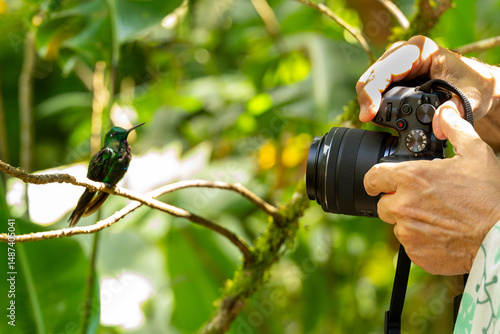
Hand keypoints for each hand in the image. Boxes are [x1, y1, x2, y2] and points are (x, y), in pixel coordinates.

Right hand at [356, 36, 499, 139]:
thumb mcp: (471, 98)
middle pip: (371, 76)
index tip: (369, 114)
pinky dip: (373, 103)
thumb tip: (436, 125)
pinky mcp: (393, 76)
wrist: (474, 86)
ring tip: (375, 120)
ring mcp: (395, 64)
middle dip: (366, 99)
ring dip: (368, 102)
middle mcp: (403, 53)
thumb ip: (456, 110)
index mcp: (419, 51)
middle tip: (368, 120)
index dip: (372, 92)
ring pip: (369, 82)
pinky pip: (374, 89)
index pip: (385, 70)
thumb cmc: (473, 85)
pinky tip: (379, 116)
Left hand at [363, 102, 499, 274]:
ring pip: (396, 224)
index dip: (375, 179)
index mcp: (410, 178)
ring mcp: (406, 231)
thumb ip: (455, 129)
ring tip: (436, 217)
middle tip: (423, 201)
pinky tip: (440, 233)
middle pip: (384, 203)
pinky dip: (420, 240)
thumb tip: (445, 112)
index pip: (372, 177)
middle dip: (397, 201)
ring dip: (409, 221)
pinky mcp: (414, 252)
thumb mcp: (476, 154)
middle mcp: (402, 204)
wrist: (499, 238)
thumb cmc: (488, 197)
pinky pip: (408, 244)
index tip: (379, 182)